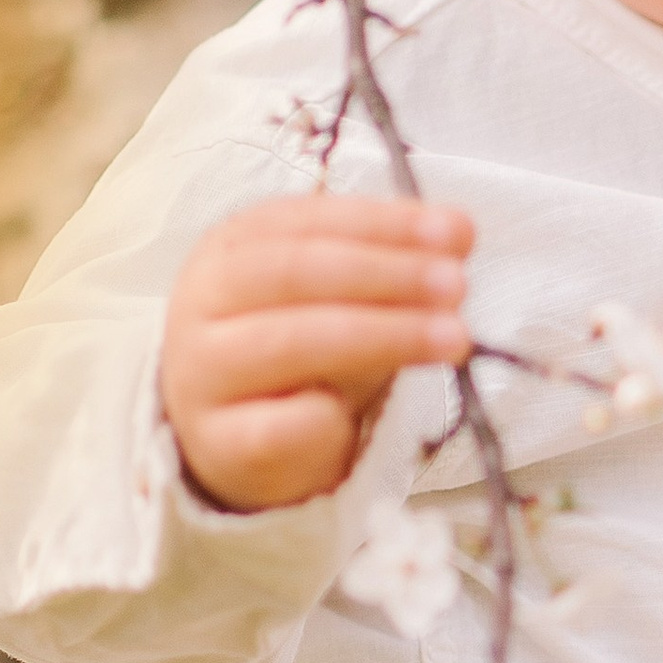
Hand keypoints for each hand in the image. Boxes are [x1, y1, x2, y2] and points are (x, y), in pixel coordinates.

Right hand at [162, 194, 475, 511]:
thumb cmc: (300, 353)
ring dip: (383, 336)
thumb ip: (396, 263)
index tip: (455, 233)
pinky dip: (327, 416)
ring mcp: (202, 372)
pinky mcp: (218, 441)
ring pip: (292, 341)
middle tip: (456, 285)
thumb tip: (460, 231)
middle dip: (387, 275)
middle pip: (295, 273)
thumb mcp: (345, 299)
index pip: (307, 221)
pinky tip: (357, 416)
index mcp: (232, 248)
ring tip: (453, 338)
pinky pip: (281, 424)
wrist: (239, 441)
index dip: (384, 224)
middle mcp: (204, 301)